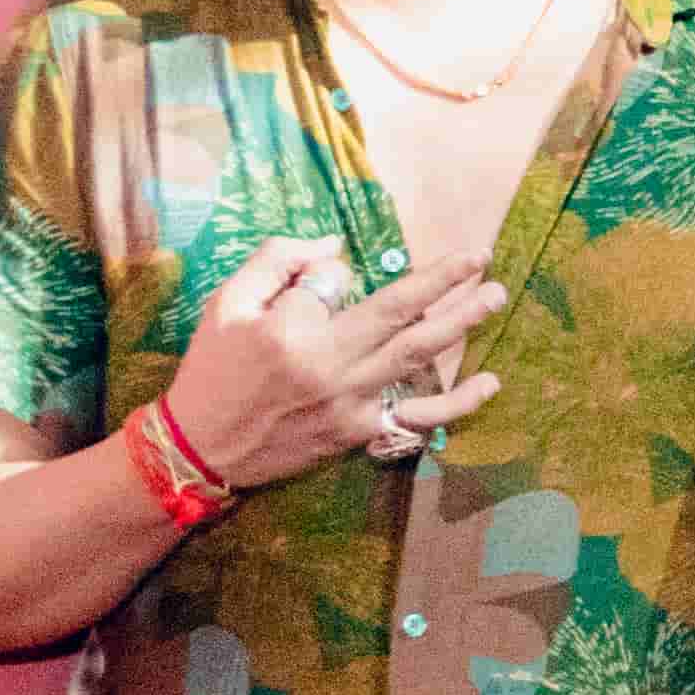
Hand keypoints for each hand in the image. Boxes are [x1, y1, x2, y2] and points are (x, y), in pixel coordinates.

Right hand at [162, 238, 505, 482]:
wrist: (200, 448)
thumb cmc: (212, 371)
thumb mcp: (226, 304)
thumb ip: (276, 262)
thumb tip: (333, 245)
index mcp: (292, 331)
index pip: (336, 283)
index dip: (333, 272)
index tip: (324, 272)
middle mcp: (329, 365)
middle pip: (400, 316)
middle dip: (445, 285)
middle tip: (482, 258)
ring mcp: (350, 401)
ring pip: (418, 359)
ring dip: (461, 325)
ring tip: (494, 297)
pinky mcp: (359, 432)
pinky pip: (418, 416)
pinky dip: (457, 403)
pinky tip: (489, 384)